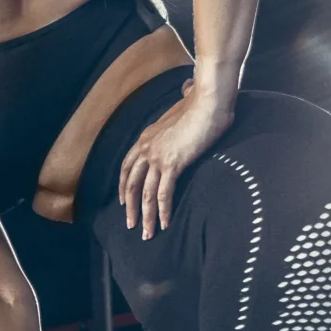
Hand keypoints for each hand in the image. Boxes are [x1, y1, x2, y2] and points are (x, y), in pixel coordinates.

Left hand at [118, 82, 234, 241]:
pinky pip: (163, 194)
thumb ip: (176, 117)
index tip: (123, 201)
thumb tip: (184, 98)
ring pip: (145, 194)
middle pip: (132, 184)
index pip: (127, 167)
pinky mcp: (172, 164)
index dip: (124, 186)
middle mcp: (146, 149)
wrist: (207, 103)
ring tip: (147, 233)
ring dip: (146, 216)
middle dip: (130, 208)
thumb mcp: (180, 112)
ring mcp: (157, 157)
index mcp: (145, 138)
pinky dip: (163, 211)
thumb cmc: (199, 105)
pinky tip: (165, 223)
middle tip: (131, 224)